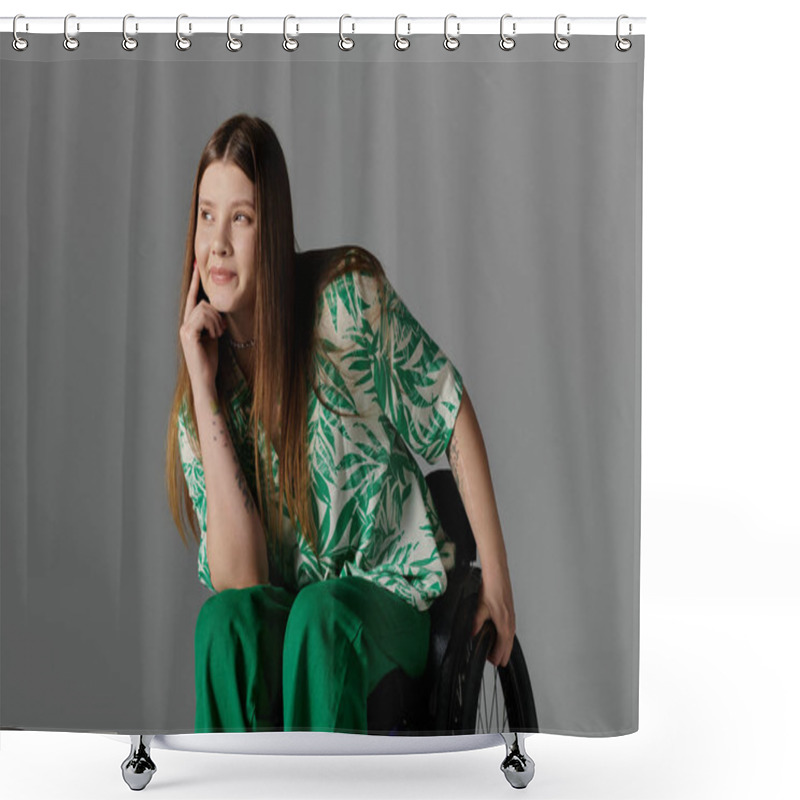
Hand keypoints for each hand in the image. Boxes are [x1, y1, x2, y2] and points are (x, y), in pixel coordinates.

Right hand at [179, 260, 226, 392]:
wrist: (206, 378)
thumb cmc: (210, 361)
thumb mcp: (214, 337)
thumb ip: (213, 322)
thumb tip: (217, 310)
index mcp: (190, 324)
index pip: (192, 298)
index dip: (195, 282)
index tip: (197, 265)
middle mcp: (184, 324)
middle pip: (203, 303)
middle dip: (216, 315)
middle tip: (221, 331)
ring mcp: (184, 329)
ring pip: (204, 309)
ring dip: (217, 322)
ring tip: (218, 336)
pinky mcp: (188, 334)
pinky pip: (203, 317)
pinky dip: (214, 326)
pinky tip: (215, 337)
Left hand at [471, 569, 515, 667]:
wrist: (497, 574)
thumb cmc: (492, 588)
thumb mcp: (479, 608)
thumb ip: (475, 623)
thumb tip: (471, 634)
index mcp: (504, 624)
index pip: (503, 647)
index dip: (497, 657)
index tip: (492, 662)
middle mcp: (510, 622)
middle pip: (509, 645)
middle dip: (502, 654)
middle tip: (495, 662)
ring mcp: (512, 617)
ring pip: (510, 637)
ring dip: (505, 646)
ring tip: (497, 652)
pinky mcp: (510, 611)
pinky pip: (510, 629)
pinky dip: (506, 637)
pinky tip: (500, 635)